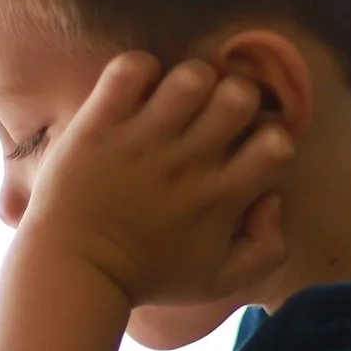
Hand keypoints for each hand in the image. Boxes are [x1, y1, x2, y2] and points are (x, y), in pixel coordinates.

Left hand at [21, 53, 293, 305]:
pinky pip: (130, 69)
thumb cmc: (146, 276)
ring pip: (191, 76)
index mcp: (221, 196)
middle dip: (233, 97)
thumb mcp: (217, 282)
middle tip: (208, 117)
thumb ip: (266, 249)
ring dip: (187, 82)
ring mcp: (143, 140)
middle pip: (239, 95)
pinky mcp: (100, 124)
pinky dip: (136, 70)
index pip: (278, 142)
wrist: (72, 273)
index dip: (269, 137)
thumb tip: (272, 199)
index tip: (244, 148)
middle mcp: (188, 162)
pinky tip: (132, 94)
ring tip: (170, 103)